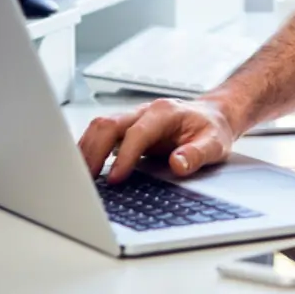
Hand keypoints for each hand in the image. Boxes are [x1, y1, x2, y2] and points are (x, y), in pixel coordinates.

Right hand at [78, 97, 238, 182]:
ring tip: (79, 179)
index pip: (137, 133)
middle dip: (94, 152)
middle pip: (108, 125)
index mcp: (165, 112)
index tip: (114, 179)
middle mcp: (144, 111)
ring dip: (86, 151)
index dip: (124, 156)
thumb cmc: (212, 129)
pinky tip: (84, 169)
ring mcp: (132, 118)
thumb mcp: (215, 143)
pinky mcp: (126, 128)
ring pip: (99, 127)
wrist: (213, 116)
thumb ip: (197, 154)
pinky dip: (89, 150)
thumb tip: (178, 164)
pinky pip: (100, 135)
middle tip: (85, 182)